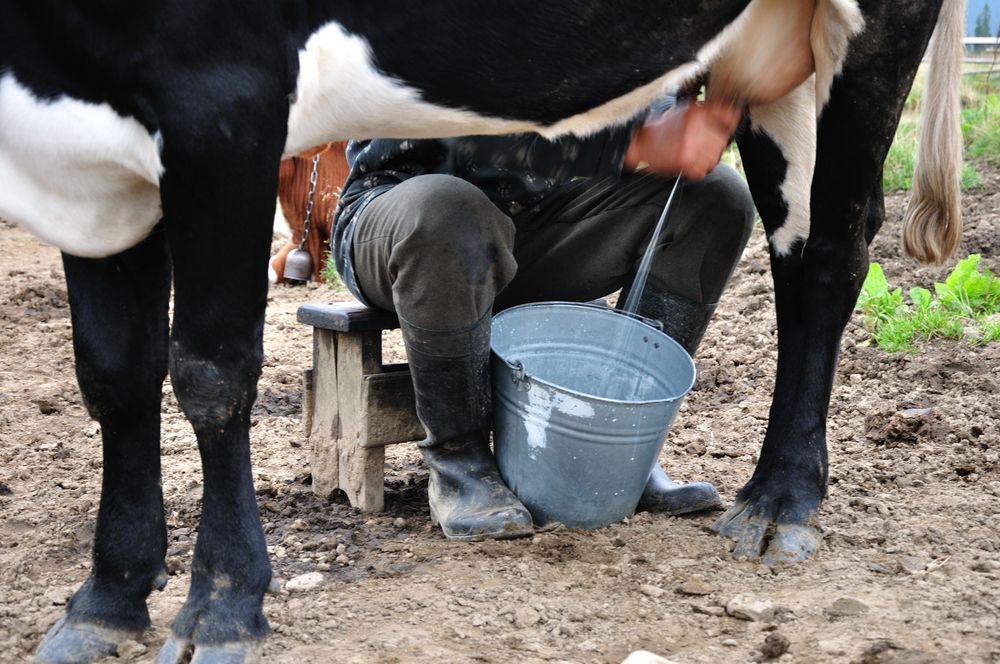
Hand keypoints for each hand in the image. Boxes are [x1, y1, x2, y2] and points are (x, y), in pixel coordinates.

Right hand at [623, 100, 740, 179]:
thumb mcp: (687, 109)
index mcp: (696, 113)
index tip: (725, 127)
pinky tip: (688, 163)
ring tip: (693, 155)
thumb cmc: (663, 127)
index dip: (728, 124)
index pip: (727, 118)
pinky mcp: (684, 162)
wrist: (638, 142)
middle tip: (701, 146)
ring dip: (706, 159)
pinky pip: (702, 171)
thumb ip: (711, 110)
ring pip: (713, 158)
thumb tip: (733, 112)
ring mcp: (690, 145)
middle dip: (714, 145)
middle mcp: (695, 127)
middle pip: (721, 141)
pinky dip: (697, 170)